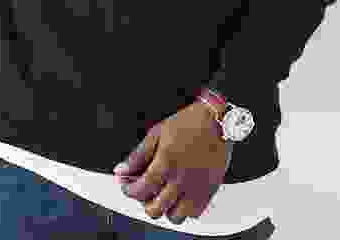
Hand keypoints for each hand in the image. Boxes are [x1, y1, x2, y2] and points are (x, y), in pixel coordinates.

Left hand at [113, 101, 232, 224]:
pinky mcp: (209, 191)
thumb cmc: (189, 123)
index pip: (141, 190)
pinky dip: (184, 209)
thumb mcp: (157, 132)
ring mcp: (196, 188)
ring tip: (163, 195)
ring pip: (175, 217)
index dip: (129, 190)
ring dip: (165, 208)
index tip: (128, 186)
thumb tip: (122, 170)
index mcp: (166, 163)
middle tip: (145, 191)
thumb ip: (138, 155)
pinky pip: (194, 213)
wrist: (217, 121)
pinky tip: (180, 195)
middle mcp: (181, 179)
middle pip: (155, 209)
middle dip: (145, 202)